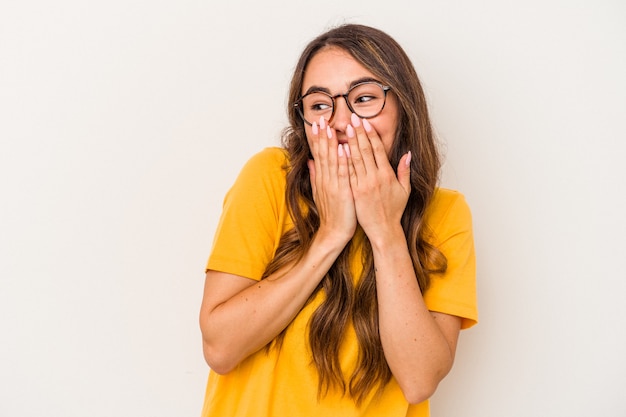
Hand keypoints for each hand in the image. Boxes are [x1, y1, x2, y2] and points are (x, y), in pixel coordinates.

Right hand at [307, 116, 356, 244]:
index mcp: (321, 178)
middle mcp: (325, 179)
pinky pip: (343, 174)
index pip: (318, 153)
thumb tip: (310, 161)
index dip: (317, 138)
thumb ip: (315, 175)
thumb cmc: (332, 213)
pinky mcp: (342, 192)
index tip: (317, 123)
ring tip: (329, 127)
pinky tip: (343, 148)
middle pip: (322, 153)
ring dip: (330, 143)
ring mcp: (332, 185)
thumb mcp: (320, 192)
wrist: (334, 232)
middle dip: (321, 135)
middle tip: (321, 118)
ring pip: (331, 160)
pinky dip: (342, 161)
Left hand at [344, 114, 410, 241]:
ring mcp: (363, 185)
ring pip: (355, 159)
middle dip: (358, 133)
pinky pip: (348, 173)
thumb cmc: (394, 210)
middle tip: (352, 119)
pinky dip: (343, 160)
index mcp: (387, 175)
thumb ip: (405, 170)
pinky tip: (338, 149)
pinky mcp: (354, 192)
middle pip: (365, 151)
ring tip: (344, 129)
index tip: (366, 122)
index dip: (371, 135)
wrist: (383, 229)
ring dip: (349, 142)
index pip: (378, 150)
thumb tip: (407, 153)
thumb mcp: (404, 190)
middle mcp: (375, 178)